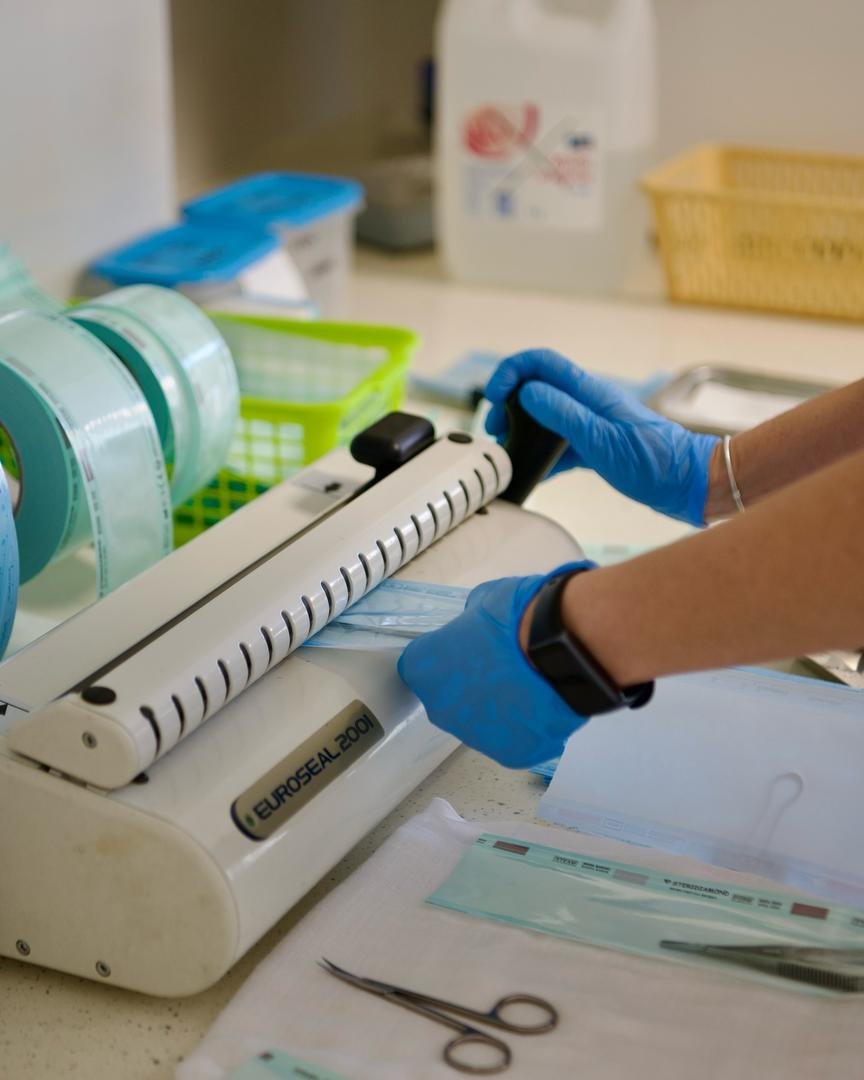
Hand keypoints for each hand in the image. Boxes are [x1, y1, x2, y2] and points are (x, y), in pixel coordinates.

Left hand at [397, 562, 592, 768]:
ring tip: (529, 686)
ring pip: (480, 723)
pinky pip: (513, 739)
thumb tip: (477, 629)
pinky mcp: (510, 754)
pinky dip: (525, 726)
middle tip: (501, 667)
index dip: (446, 655)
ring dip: (496, 708)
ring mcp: (474, 736)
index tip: (468, 647)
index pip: (420, 665)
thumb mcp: (483, 600)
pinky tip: (543, 705)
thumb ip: (470, 622)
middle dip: (468, 686)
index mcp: (423, 667)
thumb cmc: (515, 618)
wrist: (560, 650)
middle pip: (447, 699)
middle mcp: (440, 708)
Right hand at [485, 349, 719, 525]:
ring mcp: (592, 426)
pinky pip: (559, 446)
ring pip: (546, 418)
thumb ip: (563, 414)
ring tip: (507, 452)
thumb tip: (527, 393)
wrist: (690, 484)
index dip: (511, 372)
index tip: (494, 398)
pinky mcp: (597, 449)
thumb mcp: (602, 439)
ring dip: (522, 430)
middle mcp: (589, 404)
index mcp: (590, 393)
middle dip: (509, 404)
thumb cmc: (654, 462)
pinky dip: (540, 457)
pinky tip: (531, 474)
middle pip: (538, 388)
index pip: (541, 364)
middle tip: (495, 431)